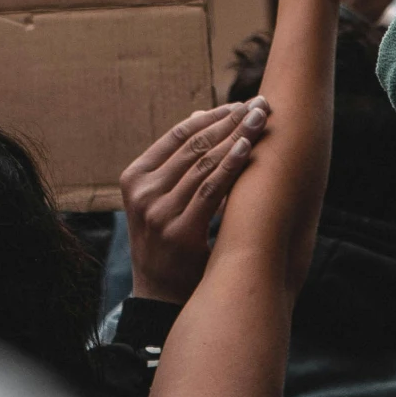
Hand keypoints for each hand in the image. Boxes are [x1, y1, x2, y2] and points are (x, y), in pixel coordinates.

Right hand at [121, 98, 270, 302]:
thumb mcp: (163, 197)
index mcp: (134, 177)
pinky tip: (248, 148)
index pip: (177, 135)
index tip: (240, 103)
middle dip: (230, 121)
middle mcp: (142, 192)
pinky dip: (231, 166)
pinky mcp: (179, 230)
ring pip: (204, 163)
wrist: (160, 292)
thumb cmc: (169, 238)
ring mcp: (158, 211)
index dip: (211, 116)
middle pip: (194, 145)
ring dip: (236, 137)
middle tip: (260, 105)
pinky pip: (210, 190)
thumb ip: (179, 163)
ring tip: (261, 120)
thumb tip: (204, 117)